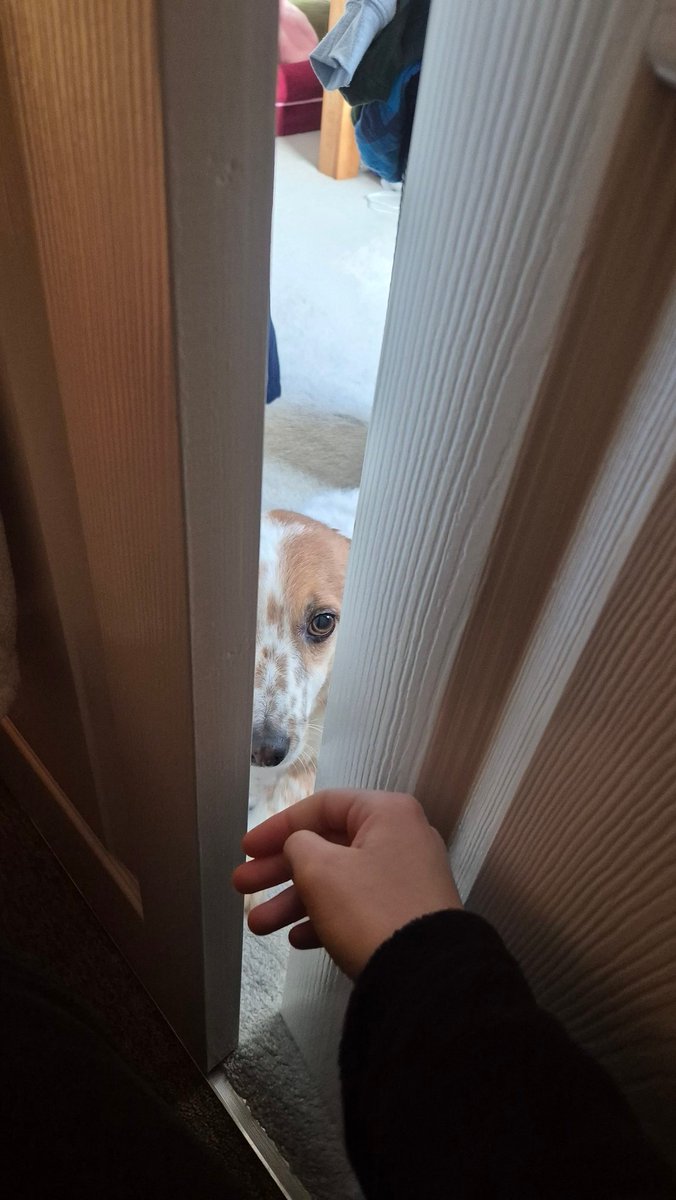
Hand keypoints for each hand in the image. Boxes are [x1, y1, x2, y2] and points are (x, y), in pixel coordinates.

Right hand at [232, 789, 461, 977]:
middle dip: (279, 868)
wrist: (426, 977)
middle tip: (241, 886)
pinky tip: (297, 940)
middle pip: (327, 845)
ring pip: (339, 881)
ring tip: (257, 926)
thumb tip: (300, 847)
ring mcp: (407, 880)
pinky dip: (326, 918)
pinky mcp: (407, 916)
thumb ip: (297, 846)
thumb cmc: (368, 909)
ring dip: (295, 900)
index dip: (278, 826)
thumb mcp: (320, 869)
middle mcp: (401, 838)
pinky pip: (357, 907)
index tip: (246, 850)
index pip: (322, 806)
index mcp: (386, 813)